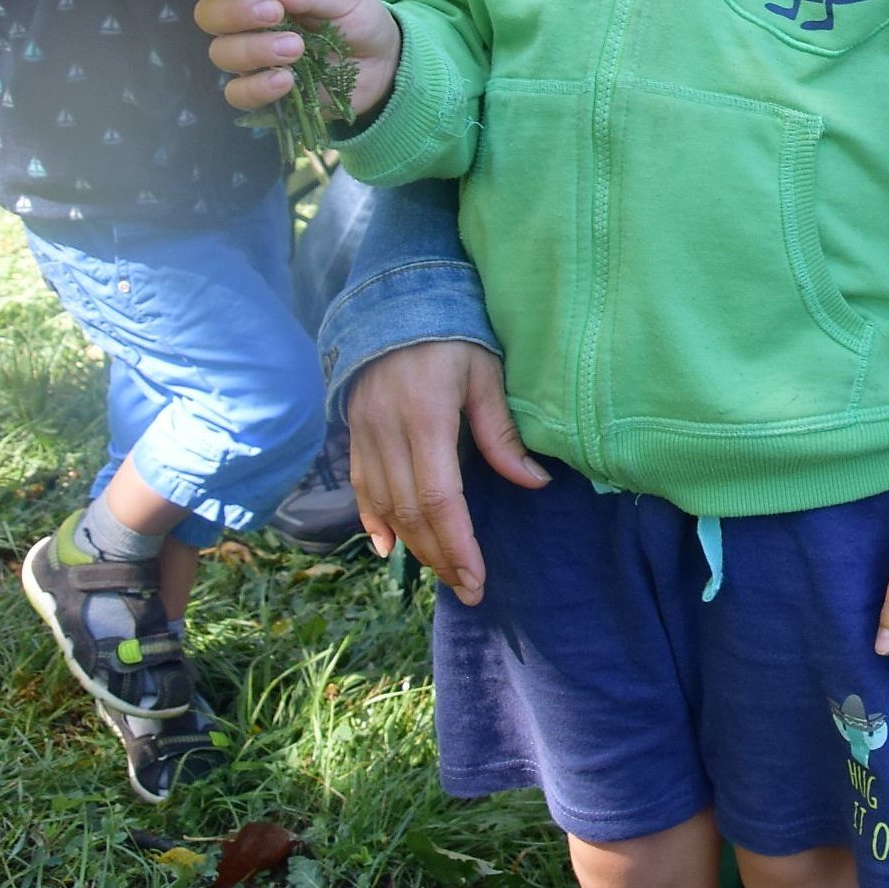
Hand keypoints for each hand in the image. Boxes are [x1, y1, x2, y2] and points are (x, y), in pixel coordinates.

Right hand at [188, 0, 401, 118]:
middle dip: (235, 13)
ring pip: (222, 53)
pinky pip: (239, 93)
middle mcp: (247, 22)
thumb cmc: (358, 20)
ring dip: (254, 49)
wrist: (384, 63)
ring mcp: (252, 59)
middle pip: (210, 15)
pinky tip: (286, 80)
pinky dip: (258, 87)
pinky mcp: (263, 92)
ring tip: (296, 47)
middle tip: (274, 14)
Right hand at [348, 338, 548, 605]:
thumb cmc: (454, 332)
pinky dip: (373, 520)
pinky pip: (360, 486)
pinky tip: (387, 548)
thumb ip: (502, 432)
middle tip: (469, 589)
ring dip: (413, 545)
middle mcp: (387, 432)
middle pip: (411, 512)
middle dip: (440, 557)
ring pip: (385, 506)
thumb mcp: (487, 373)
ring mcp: (364, 433)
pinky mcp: (354, 431)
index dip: (457, 544)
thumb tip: (534, 483)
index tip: (477, 578)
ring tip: (443, 573)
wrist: (397, 299)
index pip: (440, 499)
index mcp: (425, 418)